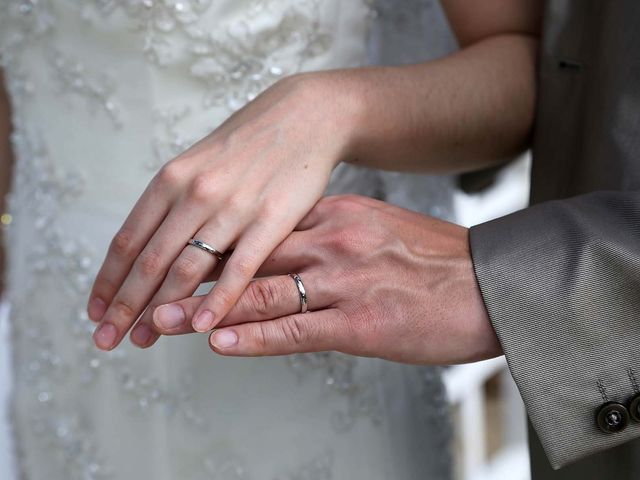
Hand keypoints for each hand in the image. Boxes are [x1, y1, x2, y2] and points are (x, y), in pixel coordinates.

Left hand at [87, 73, 361, 349]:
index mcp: (172, 179)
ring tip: (143, 341)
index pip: (128, 240)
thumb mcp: (199, 164)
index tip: (95, 311)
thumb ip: (173, 204)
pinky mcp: (271, 219)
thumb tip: (147, 249)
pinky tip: (203, 327)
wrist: (303, 117)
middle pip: (149, 260)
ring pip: (187, 268)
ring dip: (161, 311)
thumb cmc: (248, 146)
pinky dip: (219, 301)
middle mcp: (195, 193)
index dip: (107, 281)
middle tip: (106, 339)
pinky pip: (239, 268)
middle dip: (124, 306)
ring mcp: (233, 206)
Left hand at [154, 195, 502, 364]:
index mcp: (338, 215)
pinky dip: (252, 335)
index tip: (181, 256)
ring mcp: (344, 282)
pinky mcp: (359, 323)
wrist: (490, 286)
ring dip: (207, 309)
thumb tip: (294, 243)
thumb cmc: (437, 261)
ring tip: (165, 321)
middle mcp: (334, 242)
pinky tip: (219, 340)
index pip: (262, 229)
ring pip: (262, 293)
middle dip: (196, 276)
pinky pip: (294, 330)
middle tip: (150, 290)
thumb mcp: (379, 227)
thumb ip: (334, 232)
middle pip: (250, 258)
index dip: (217, 246)